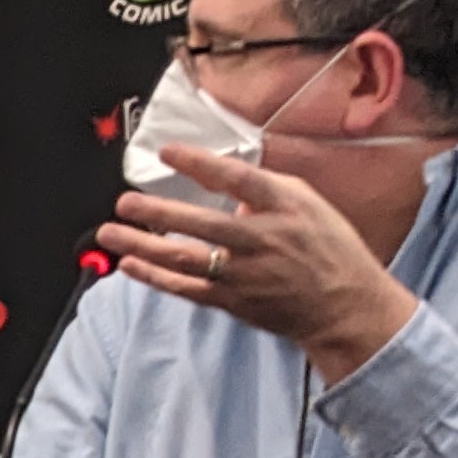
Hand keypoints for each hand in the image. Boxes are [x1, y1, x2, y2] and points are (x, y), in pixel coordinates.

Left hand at [103, 144, 416, 383]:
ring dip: (142, 246)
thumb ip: (264, 190)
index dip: (199, 163)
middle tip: (124, 202)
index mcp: (285, 207)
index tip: (166, 150)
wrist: (347, 306)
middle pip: (203, 224)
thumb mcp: (309, 205)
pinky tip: (129, 264)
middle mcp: (264, 240)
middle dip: (157, 212)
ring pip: (185, 259)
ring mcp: (247, 274)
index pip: (237, 179)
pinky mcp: (234, 302)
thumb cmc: (328, 250)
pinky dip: (155, 277)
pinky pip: (186, 289)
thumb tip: (221, 180)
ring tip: (109, 232)